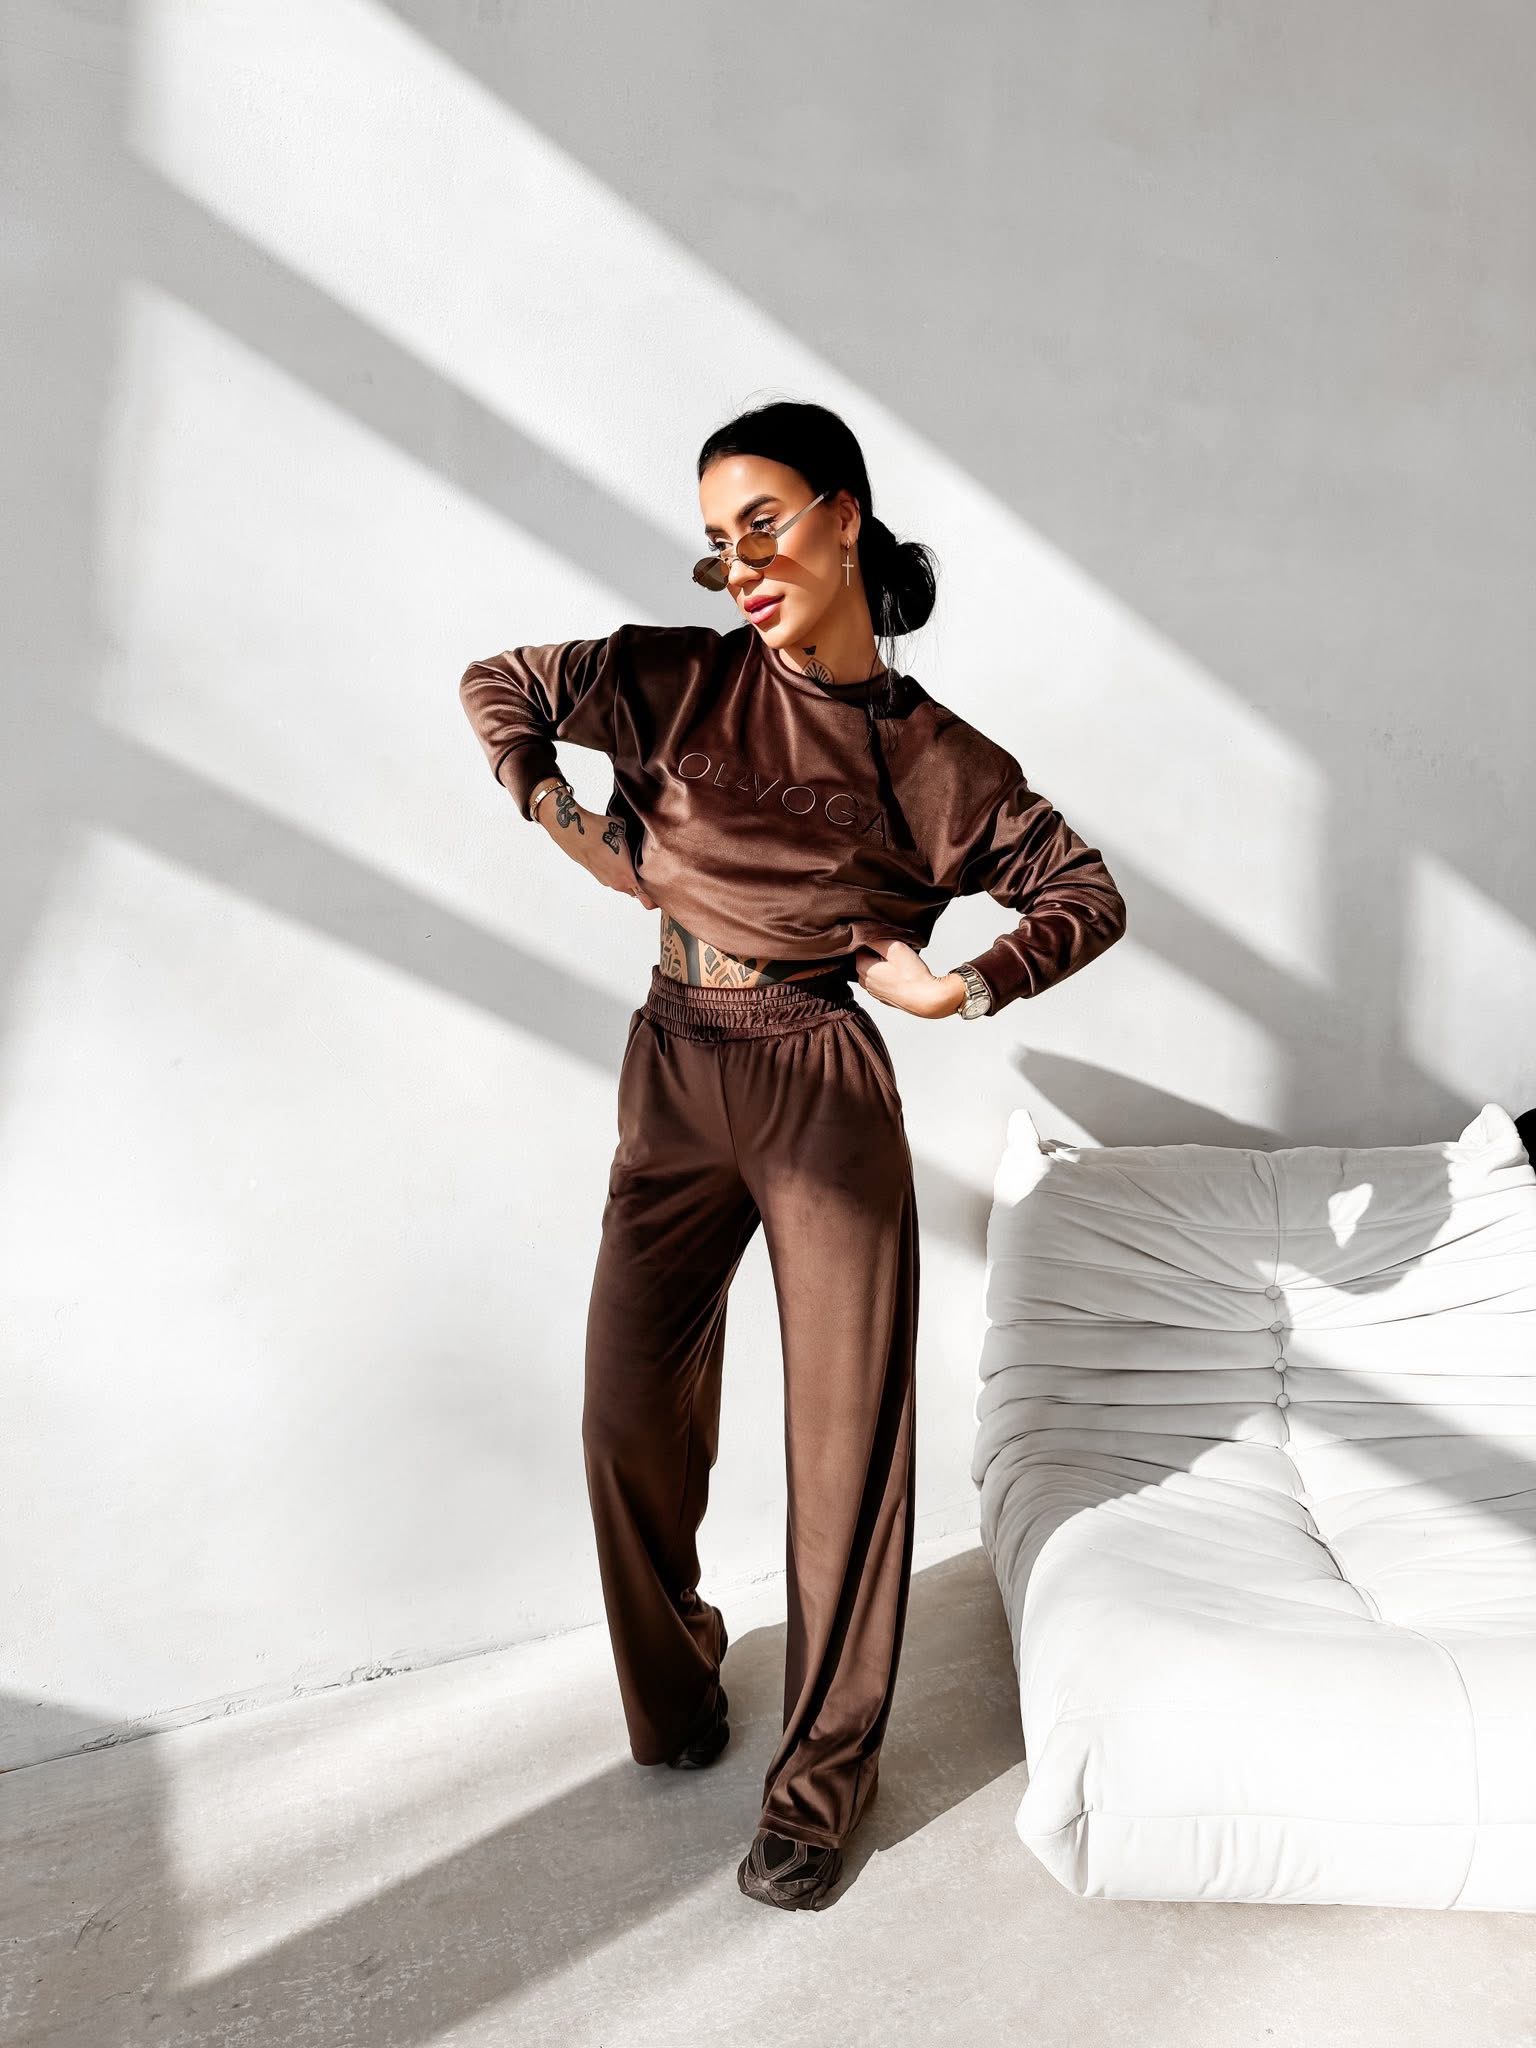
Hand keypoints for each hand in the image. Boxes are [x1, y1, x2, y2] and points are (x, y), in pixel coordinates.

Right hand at [540, 794, 657, 909]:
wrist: (572, 829)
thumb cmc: (599, 831)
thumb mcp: (625, 832)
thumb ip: (637, 843)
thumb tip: (645, 840)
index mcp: (627, 876)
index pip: (646, 899)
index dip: (656, 899)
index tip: (664, 895)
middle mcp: (617, 883)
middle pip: (637, 891)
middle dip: (644, 884)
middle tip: (653, 871)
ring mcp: (605, 880)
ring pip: (624, 883)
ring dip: (630, 876)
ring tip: (633, 859)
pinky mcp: (597, 874)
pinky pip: (613, 877)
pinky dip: (618, 870)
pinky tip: (617, 854)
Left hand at [853, 939, 964, 1017]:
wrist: (926, 999)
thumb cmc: (912, 974)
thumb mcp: (894, 947)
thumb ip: (877, 938)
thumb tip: (865, 933)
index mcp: (863, 968)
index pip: (860, 947)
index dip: (874, 941)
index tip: (887, 941)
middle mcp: (864, 982)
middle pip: (866, 960)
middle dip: (878, 954)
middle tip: (895, 952)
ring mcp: (874, 992)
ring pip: (875, 971)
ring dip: (884, 966)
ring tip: (900, 964)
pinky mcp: (885, 998)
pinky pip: (883, 982)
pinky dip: (890, 977)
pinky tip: (902, 975)